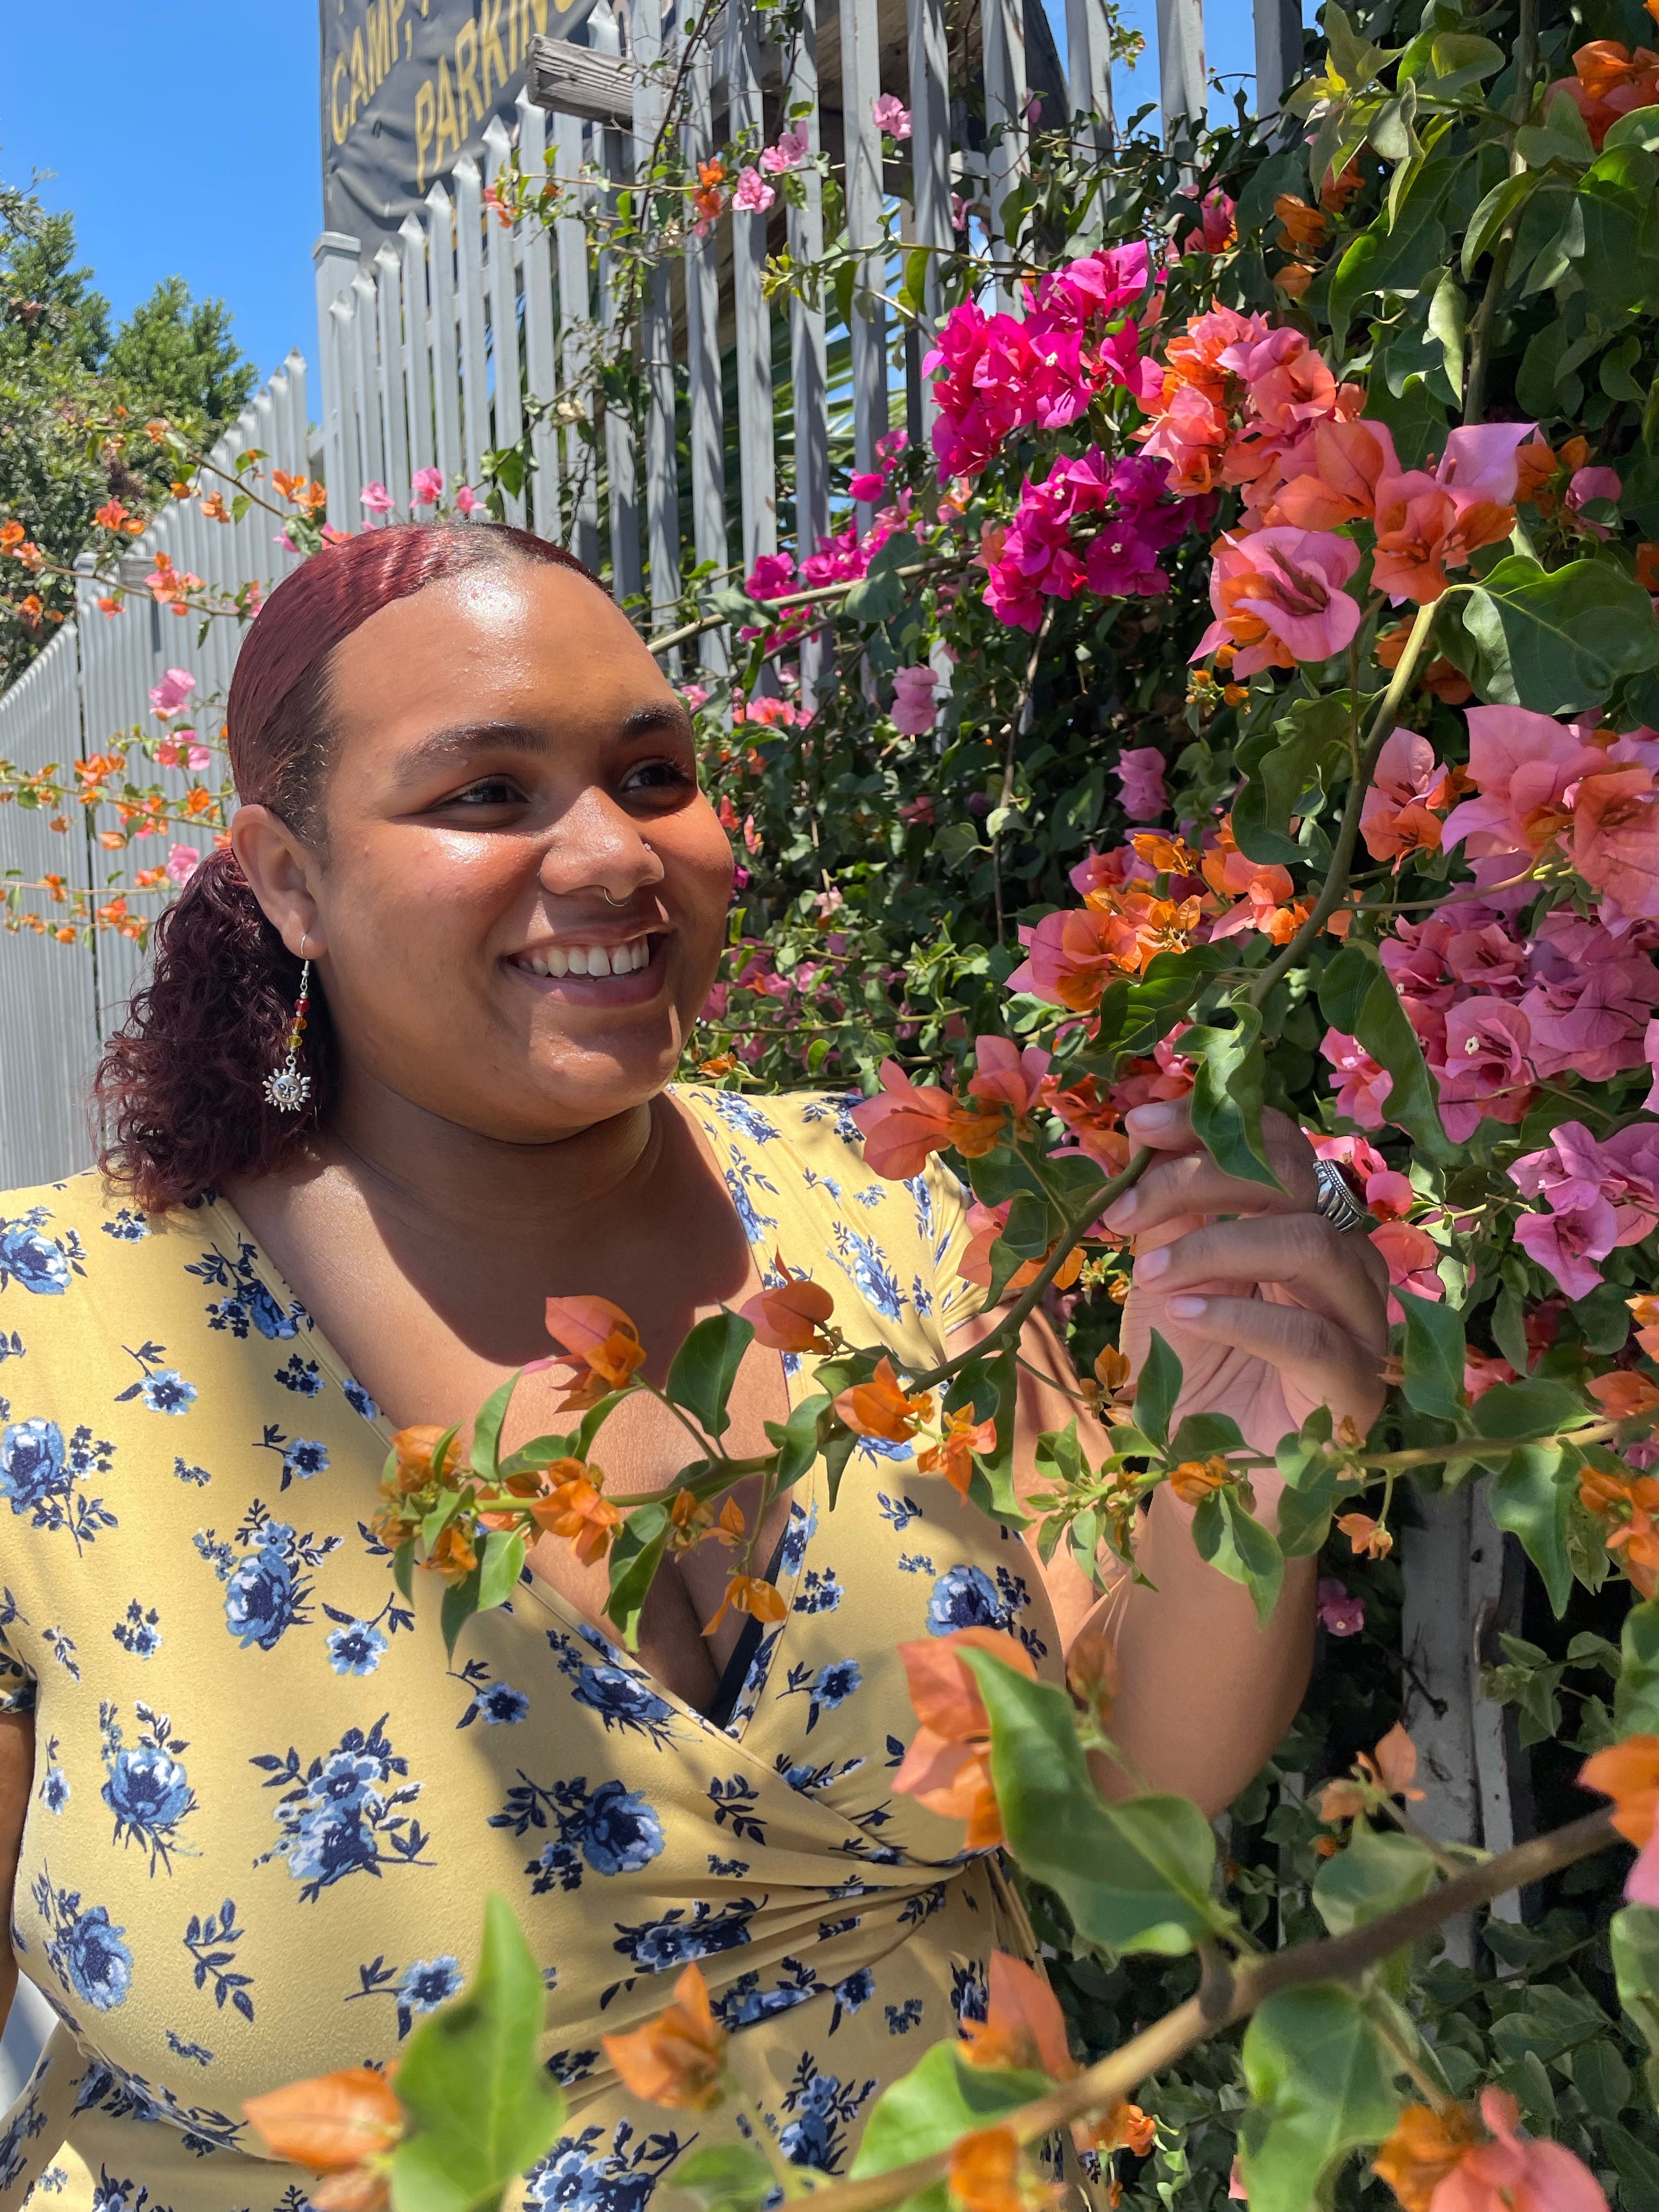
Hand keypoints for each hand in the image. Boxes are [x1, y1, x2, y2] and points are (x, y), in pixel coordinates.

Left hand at [1103, 1096, 1388, 1456]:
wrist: (1211, 1474)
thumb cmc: (1195, 1368)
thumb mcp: (1168, 1276)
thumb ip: (1169, 1213)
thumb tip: (1144, 1141)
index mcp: (1303, 1220)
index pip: (1276, 1143)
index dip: (1211, 1123)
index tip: (1139, 1125)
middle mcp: (1344, 1259)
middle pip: (1292, 1180)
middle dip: (1200, 1179)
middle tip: (1123, 1214)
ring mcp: (1361, 1322)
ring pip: (1310, 1245)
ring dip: (1217, 1246)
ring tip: (1149, 1272)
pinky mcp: (1357, 1389)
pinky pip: (1312, 1337)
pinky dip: (1240, 1316)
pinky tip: (1185, 1314)